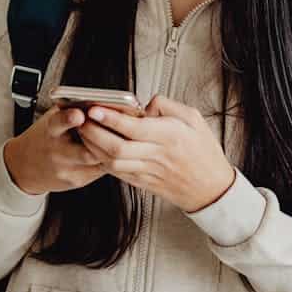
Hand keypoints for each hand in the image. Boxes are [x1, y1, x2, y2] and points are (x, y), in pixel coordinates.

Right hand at [3, 105, 107, 194]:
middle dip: (101, 141)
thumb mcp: (51, 118)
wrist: (25, 166)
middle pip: (84, 150)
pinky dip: (108, 159)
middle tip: (112, 130)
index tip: (78, 115)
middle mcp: (57, 152)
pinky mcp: (77, 180)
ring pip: (96, 161)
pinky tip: (108, 152)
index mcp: (51, 130)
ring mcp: (67, 169)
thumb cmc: (43, 138)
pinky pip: (100, 170)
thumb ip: (70, 109)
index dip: (69, 119)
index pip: (59, 123)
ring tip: (114, 139)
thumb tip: (95, 98)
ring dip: (109, 150)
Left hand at [76, 94, 236, 212]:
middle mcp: (157, 155)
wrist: (210, 187)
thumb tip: (143, 104)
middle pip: (116, 147)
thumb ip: (167, 105)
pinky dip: (101, 159)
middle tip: (81, 118)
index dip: (110, 118)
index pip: (133, 127)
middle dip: (93, 133)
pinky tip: (94, 148)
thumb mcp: (193, 118)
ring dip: (93, 147)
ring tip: (83, 131)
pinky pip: (116, 172)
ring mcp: (147, 171)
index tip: (95, 108)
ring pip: (112, 162)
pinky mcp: (141, 182)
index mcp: (170, 136)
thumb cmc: (203, 151)